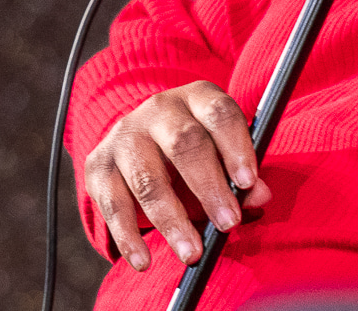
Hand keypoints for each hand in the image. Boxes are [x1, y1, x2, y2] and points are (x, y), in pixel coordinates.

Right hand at [82, 81, 272, 270]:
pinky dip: (129, 237)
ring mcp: (125, 136)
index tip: (249, 183)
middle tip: (227, 224)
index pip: (220, 114)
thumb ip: (242, 175)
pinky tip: (144, 261)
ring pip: (148, 180)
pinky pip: (113, 205)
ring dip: (171, 222)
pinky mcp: (98, 166)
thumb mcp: (221, 153)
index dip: (236, 147)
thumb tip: (260, 195)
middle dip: (208, 188)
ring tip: (192, 253)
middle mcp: (159, 109)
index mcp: (197, 97)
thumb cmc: (193, 150)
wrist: (139, 139)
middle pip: (184, 144)